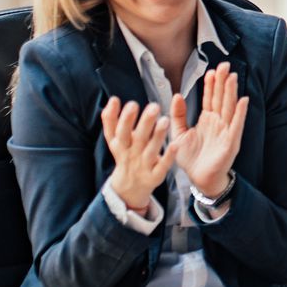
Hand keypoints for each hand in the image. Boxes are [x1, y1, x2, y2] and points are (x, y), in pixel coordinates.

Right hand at [102, 97, 172, 213]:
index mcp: (121, 144)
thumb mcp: (114, 140)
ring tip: (165, 120)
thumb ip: (111, 120)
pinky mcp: (156, 175)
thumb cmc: (125, 155)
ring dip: (158, 136)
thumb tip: (113, 100)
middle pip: (137, 138)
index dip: (125, 118)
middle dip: (145, 122)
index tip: (132, 104)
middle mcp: (132, 154)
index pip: (120, 131)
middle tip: (154, 106)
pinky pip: (162, 166)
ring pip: (151, 150)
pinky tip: (175, 145)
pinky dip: (168, 156)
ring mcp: (144, 165)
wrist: (130, 186)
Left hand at [167, 62, 249, 199]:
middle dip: (222, 82)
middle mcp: (218, 123)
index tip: (211, 70)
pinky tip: (243, 100)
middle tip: (224, 65)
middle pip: (221, 98)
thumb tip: (176, 95)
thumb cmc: (191, 159)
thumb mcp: (179, 134)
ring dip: (231, 92)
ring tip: (232, 76)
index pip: (209, 98)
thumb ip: (178, 115)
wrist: (199, 179)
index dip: (211, 84)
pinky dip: (240, 113)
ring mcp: (226, 131)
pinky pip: (236, 125)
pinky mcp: (231, 142)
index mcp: (207, 119)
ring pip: (229, 107)